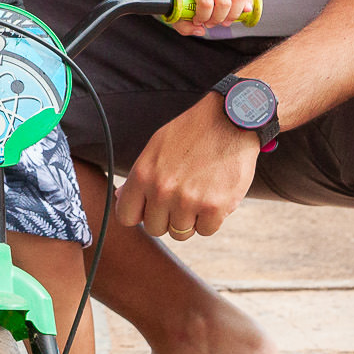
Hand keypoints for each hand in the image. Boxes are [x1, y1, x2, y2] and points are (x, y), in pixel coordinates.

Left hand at [114, 94, 258, 240]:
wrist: (231, 121)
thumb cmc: (192, 134)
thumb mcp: (156, 147)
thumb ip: (138, 177)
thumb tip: (122, 198)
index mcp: (143, 175)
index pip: (126, 216)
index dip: (139, 215)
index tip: (150, 208)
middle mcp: (162, 190)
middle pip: (154, 228)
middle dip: (166, 218)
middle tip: (180, 198)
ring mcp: (188, 201)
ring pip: (180, 233)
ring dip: (189, 219)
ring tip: (198, 195)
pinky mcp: (214, 208)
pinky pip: (205, 230)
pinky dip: (210, 219)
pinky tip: (214, 196)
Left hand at [170, 0, 256, 36]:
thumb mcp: (176, 9)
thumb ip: (183, 25)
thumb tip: (201, 30)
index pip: (206, 3)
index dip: (203, 17)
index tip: (197, 21)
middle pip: (224, 3)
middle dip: (218, 19)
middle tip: (210, 23)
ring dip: (233, 15)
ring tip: (223, 20)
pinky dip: (247, 2)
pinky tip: (239, 11)